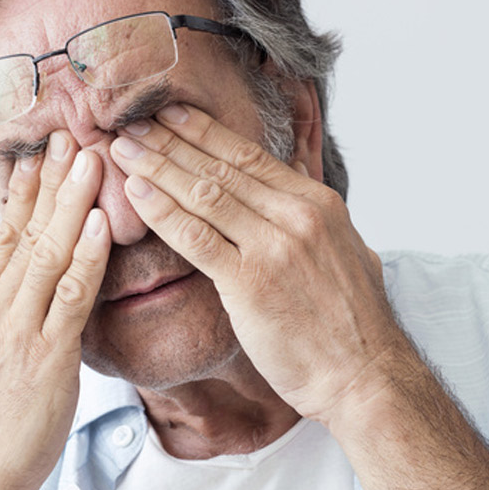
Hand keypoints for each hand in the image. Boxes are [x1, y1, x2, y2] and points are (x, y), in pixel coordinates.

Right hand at [0, 132, 110, 489]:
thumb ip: (10, 316)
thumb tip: (33, 290)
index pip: (4, 236)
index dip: (24, 193)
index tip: (39, 156)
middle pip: (24, 231)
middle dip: (49, 181)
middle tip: (69, 135)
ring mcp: (16, 329)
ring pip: (46, 252)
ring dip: (70, 202)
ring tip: (91, 159)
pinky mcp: (43, 355)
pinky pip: (68, 297)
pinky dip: (84, 256)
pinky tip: (98, 224)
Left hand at [109, 105, 408, 423]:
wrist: (364, 375)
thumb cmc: (352, 323)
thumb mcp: (347, 249)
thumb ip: (314, 215)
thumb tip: (295, 183)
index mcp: (317, 203)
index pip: (250, 155)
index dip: (204, 132)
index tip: (170, 114)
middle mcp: (296, 216)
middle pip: (220, 166)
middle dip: (170, 141)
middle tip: (131, 124)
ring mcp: (274, 247)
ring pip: (204, 194)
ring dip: (158, 168)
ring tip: (123, 151)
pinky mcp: (251, 283)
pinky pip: (196, 238)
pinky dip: (163, 212)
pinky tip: (136, 194)